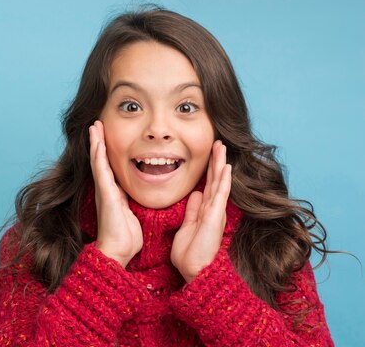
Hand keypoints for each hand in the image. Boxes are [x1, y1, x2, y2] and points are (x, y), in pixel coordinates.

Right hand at [89, 120, 142, 267]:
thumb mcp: (132, 214)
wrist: (117, 250)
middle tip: (96, 123)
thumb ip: (132, 204)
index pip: (109, 166)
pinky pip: (100, 169)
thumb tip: (138, 198)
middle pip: (100, 159)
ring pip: (97, 160)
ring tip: (94, 125)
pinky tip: (97, 141)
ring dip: (95, 142)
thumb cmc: (126, 237)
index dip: (107, 150)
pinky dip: (98, 154)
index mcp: (114, 192)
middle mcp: (106, 188)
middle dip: (98, 141)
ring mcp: (104, 190)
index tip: (106, 135)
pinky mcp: (105, 192)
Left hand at [171, 140, 231, 282]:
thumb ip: (192, 210)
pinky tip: (226, 167)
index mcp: (205, 211)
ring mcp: (215, 213)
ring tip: (222, 147)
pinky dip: (223, 181)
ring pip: (219, 183)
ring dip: (220, 164)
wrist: (193, 271)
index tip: (209, 153)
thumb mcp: (187, 226)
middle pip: (216, 180)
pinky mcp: (214, 218)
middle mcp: (213, 210)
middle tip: (218, 142)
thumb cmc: (189, 254)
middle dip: (216, 161)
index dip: (209, 169)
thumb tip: (195, 194)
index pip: (208, 185)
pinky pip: (220, 195)